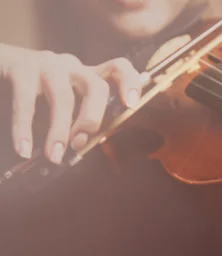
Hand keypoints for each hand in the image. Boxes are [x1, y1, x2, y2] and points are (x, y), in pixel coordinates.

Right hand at [0, 44, 143, 162]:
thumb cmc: (34, 98)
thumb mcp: (62, 111)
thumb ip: (78, 125)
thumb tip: (84, 148)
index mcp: (88, 76)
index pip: (118, 68)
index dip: (129, 82)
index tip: (132, 104)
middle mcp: (72, 67)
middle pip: (96, 86)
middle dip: (92, 120)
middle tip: (80, 145)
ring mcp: (47, 64)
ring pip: (63, 96)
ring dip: (60, 130)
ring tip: (53, 156)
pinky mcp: (20, 66)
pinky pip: (26, 101)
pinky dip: (24, 129)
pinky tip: (24, 148)